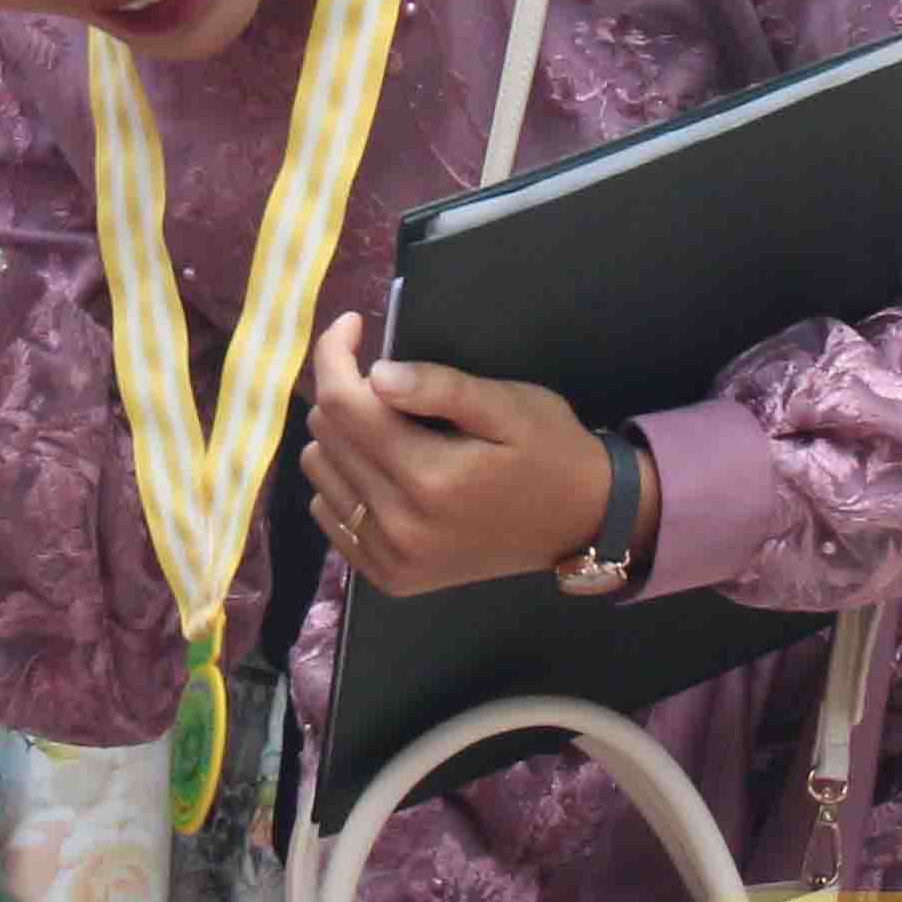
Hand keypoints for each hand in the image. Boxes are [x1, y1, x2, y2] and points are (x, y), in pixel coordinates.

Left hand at [301, 313, 613, 598]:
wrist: (582, 523)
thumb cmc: (550, 452)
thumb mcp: (508, 406)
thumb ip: (441, 388)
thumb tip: (376, 375)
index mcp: (431, 480)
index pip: (343, 404)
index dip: (335, 353)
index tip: (352, 324)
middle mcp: (401, 527)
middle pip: (326, 434)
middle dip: (346, 392)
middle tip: (389, 383)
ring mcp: (392, 558)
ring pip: (319, 471)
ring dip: (342, 436)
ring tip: (389, 427)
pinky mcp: (389, 576)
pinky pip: (329, 513)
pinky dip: (344, 480)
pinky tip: (384, 468)